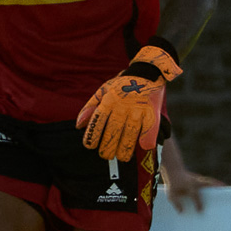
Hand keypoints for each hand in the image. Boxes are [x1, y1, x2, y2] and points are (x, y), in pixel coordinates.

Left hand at [76, 44, 182, 161]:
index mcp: (109, 100)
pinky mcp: (152, 112)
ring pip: (130, 135)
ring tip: (122, 157)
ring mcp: (138, 110)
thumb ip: (90, 108)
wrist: (147, 73)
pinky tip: (143, 146)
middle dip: (108, 148)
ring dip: (125, 149)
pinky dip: (147, 140)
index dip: (92, 137)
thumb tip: (78, 126)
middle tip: (106, 155)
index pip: (97, 122)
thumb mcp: (103, 91)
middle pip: (113, 132)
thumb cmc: (121, 86)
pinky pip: (149, 130)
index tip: (90, 146)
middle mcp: (122, 106)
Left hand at [166, 166, 224, 212]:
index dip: (198, 203)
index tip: (200, 211)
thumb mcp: (171, 195)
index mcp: (189, 186)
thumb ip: (176, 203)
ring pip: (209, 181)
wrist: (173, 171)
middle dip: (214, 187)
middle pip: (207, 183)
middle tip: (222, 191)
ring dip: (217, 183)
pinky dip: (214, 183)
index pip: (195, 195)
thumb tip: (181, 212)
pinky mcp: (199, 179)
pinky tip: (220, 186)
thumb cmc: (172, 184)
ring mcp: (198, 179)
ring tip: (225, 187)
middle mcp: (195, 182)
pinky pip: (208, 181)